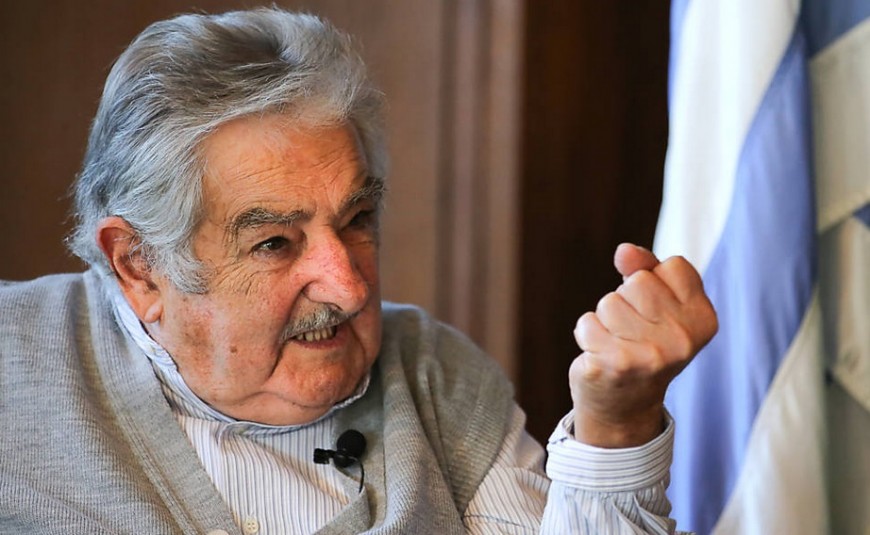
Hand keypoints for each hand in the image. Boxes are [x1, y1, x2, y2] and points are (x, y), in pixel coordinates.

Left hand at [569, 243, 716, 446]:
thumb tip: (624, 251)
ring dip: (604, 319)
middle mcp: (683, 339)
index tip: (657, 313)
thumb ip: (645, 269)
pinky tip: (601, 354)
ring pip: (609, 302)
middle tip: (633, 331)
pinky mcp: (616, 364)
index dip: (655, 282)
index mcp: (703, 319)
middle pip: (637, 282)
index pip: (672, 266)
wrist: (625, 406)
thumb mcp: (658, 305)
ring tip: (617, 342)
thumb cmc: (643, 344)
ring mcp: (650, 354)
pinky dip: (587, 334)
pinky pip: (587, 323)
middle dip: (626, 300)